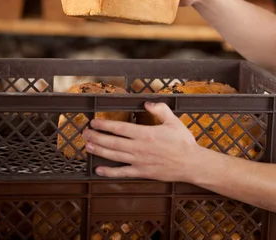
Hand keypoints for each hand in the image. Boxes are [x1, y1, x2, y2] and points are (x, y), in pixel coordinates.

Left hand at [82, 102, 201, 180]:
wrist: (190, 163)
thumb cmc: (183, 142)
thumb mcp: (174, 121)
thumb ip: (160, 109)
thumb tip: (147, 103)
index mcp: (146, 133)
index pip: (120, 128)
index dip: (105, 125)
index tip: (95, 122)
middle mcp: (139, 147)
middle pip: (112, 142)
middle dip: (96, 137)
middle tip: (85, 133)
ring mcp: (139, 161)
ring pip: (114, 156)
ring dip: (99, 151)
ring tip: (88, 146)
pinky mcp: (141, 172)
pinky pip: (122, 173)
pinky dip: (109, 172)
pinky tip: (99, 169)